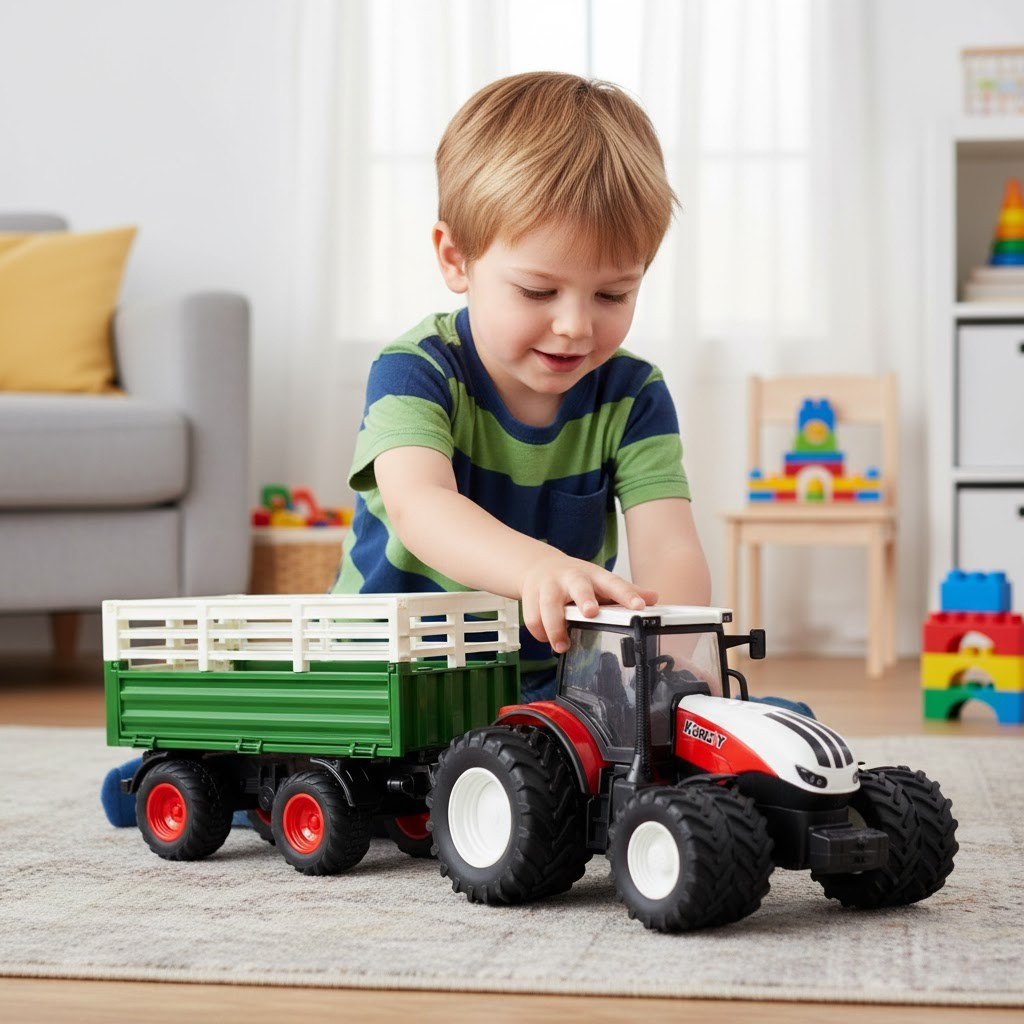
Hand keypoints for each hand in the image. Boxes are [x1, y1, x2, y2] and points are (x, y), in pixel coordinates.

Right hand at [520, 551, 657, 654]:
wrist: (539, 567)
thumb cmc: (575, 580)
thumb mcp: (600, 581)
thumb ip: (625, 591)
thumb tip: (654, 598)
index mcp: (593, 576)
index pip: (614, 583)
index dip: (627, 595)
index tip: (639, 607)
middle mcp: (571, 578)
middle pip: (579, 586)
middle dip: (584, 599)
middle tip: (590, 613)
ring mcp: (549, 586)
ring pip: (549, 605)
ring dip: (555, 627)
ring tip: (562, 645)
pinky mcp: (530, 596)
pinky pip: (532, 617)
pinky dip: (540, 633)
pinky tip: (547, 639)